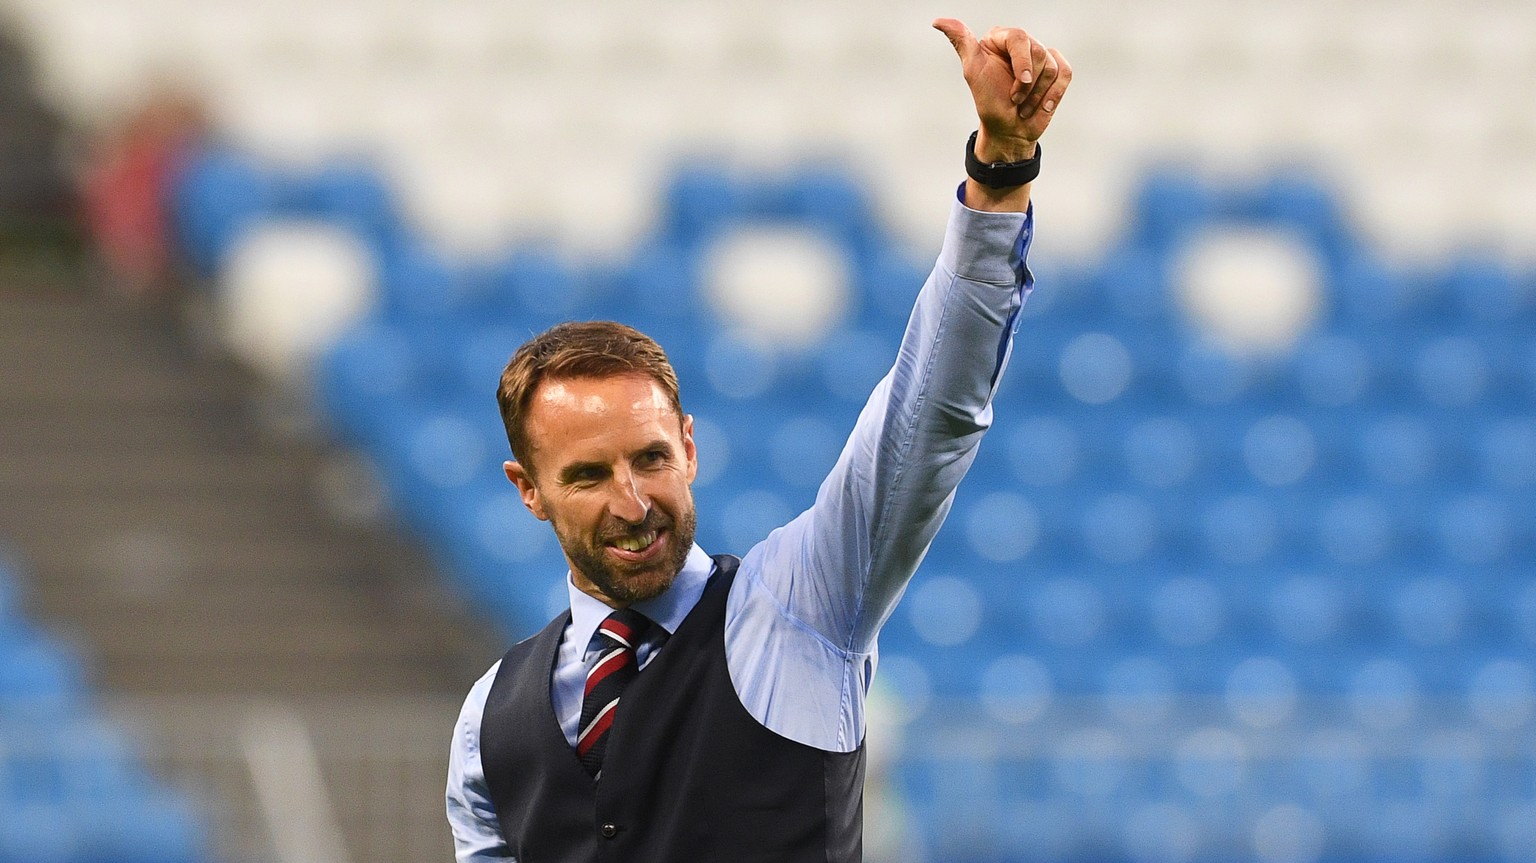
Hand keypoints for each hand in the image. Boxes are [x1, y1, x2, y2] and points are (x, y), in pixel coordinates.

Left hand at [933, 19, 1070, 162]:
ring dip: (1038, 95)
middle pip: (1040, 53)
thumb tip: (938, 21)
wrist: (1008, 131)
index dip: (1022, 64)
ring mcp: (1041, 58)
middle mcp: (1022, 44)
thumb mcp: (973, 72)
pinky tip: (1042, 106)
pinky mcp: (1057, 72)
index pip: (1020, 38)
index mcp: (1001, 38)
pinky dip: (1054, 94)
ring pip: (1053, 67)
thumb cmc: (989, 102)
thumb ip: (961, 42)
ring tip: (1024, 104)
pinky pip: (1065, 74)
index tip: (1018, 85)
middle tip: (1015, 98)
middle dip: (1028, 85)